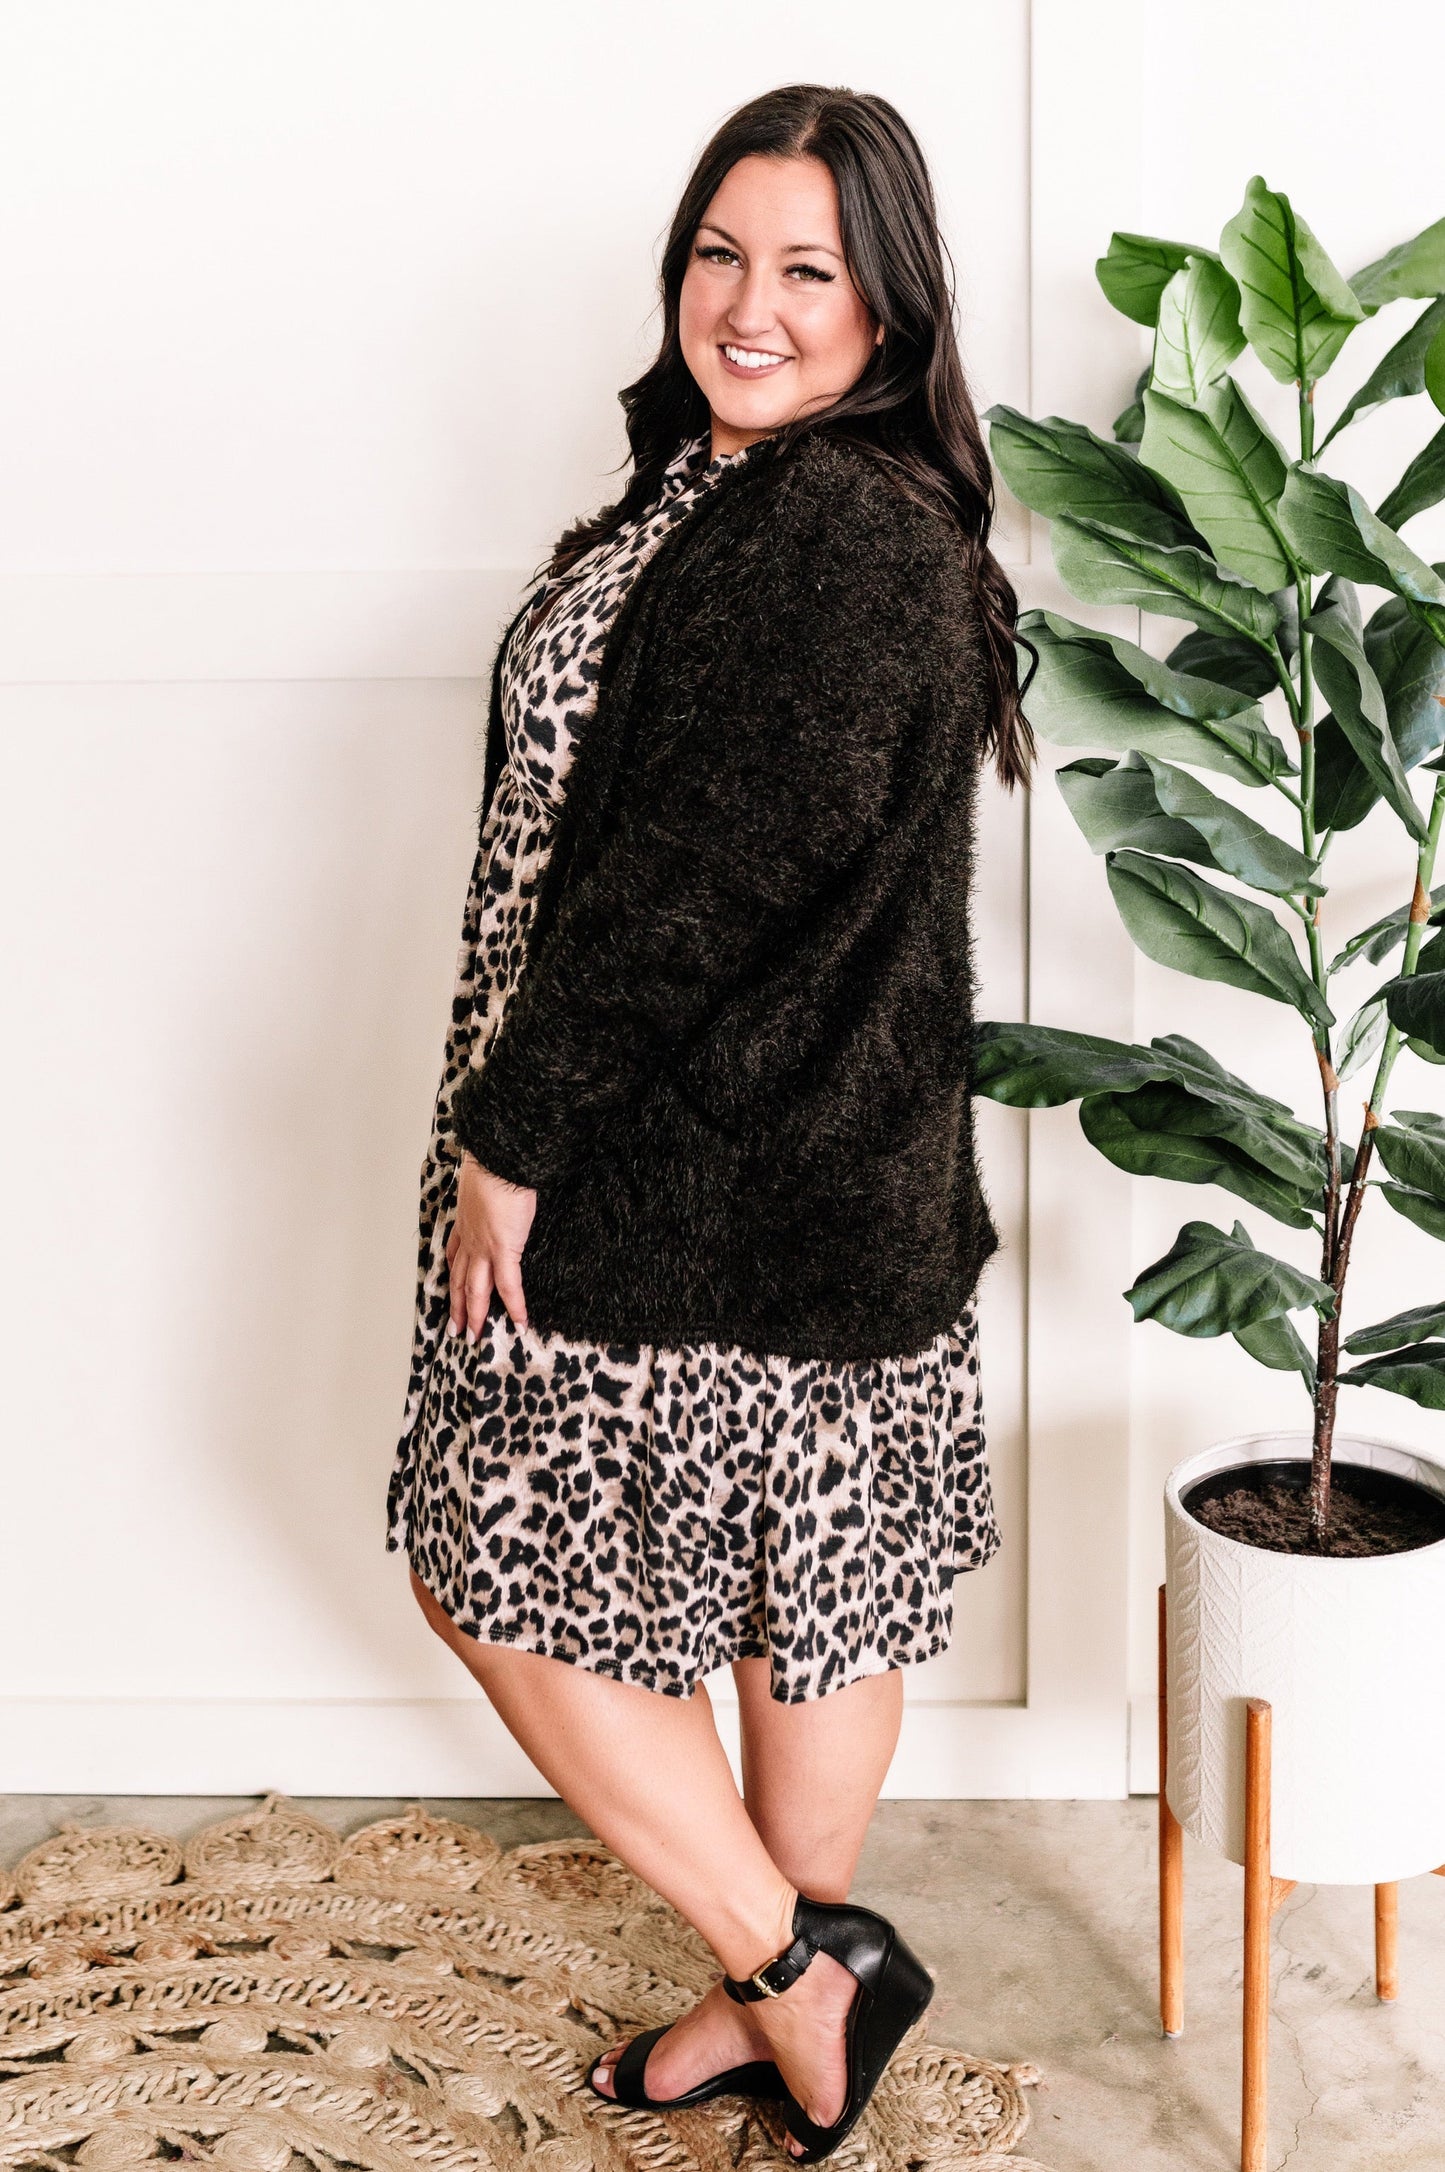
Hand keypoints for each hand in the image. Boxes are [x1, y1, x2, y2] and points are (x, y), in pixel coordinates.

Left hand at [446, 1152, 536, 1338]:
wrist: (500, 1161)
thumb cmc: (496, 1165)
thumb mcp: (484, 1181)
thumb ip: (488, 1193)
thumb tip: (498, 1189)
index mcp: (465, 1222)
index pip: (455, 1257)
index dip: (453, 1278)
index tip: (452, 1293)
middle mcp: (470, 1239)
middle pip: (460, 1280)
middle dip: (457, 1307)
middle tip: (455, 1329)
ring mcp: (484, 1247)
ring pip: (476, 1289)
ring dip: (474, 1315)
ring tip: (474, 1336)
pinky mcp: (504, 1249)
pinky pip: (509, 1285)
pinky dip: (514, 1306)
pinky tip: (520, 1323)